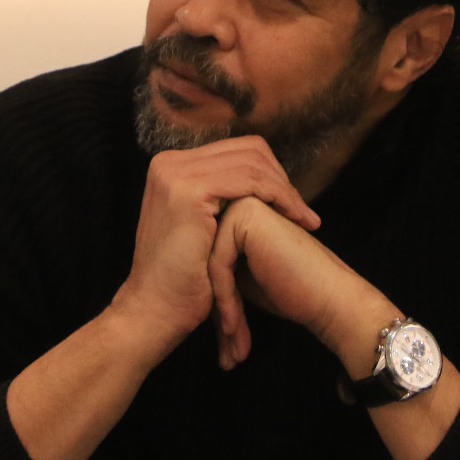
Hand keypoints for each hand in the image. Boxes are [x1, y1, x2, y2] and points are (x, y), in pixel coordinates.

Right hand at [113, 138, 319, 354]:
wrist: (155, 310)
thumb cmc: (183, 280)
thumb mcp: (201, 226)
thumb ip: (220, 198)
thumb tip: (261, 180)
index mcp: (170, 167)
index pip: (236, 150)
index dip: (270, 174)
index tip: (291, 204)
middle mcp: (168, 162)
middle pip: (247, 149)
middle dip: (280, 178)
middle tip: (302, 211)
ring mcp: (175, 173)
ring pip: (252, 162)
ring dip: (285, 190)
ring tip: (304, 218)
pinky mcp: (188, 190)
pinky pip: (250, 180)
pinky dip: (278, 197)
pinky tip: (295, 218)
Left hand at [207, 196, 387, 370]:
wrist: (329, 298)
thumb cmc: (291, 291)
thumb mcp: (242, 276)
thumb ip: (217, 264)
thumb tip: (183, 276)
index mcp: (239, 212)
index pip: (205, 256)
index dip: (211, 298)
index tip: (221, 336)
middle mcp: (240, 202)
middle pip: (203, 259)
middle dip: (213, 307)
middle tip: (225, 350)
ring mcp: (244, 205)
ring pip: (207, 263)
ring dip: (219, 308)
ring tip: (231, 347)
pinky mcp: (247, 217)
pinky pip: (218, 264)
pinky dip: (225, 300)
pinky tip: (233, 326)